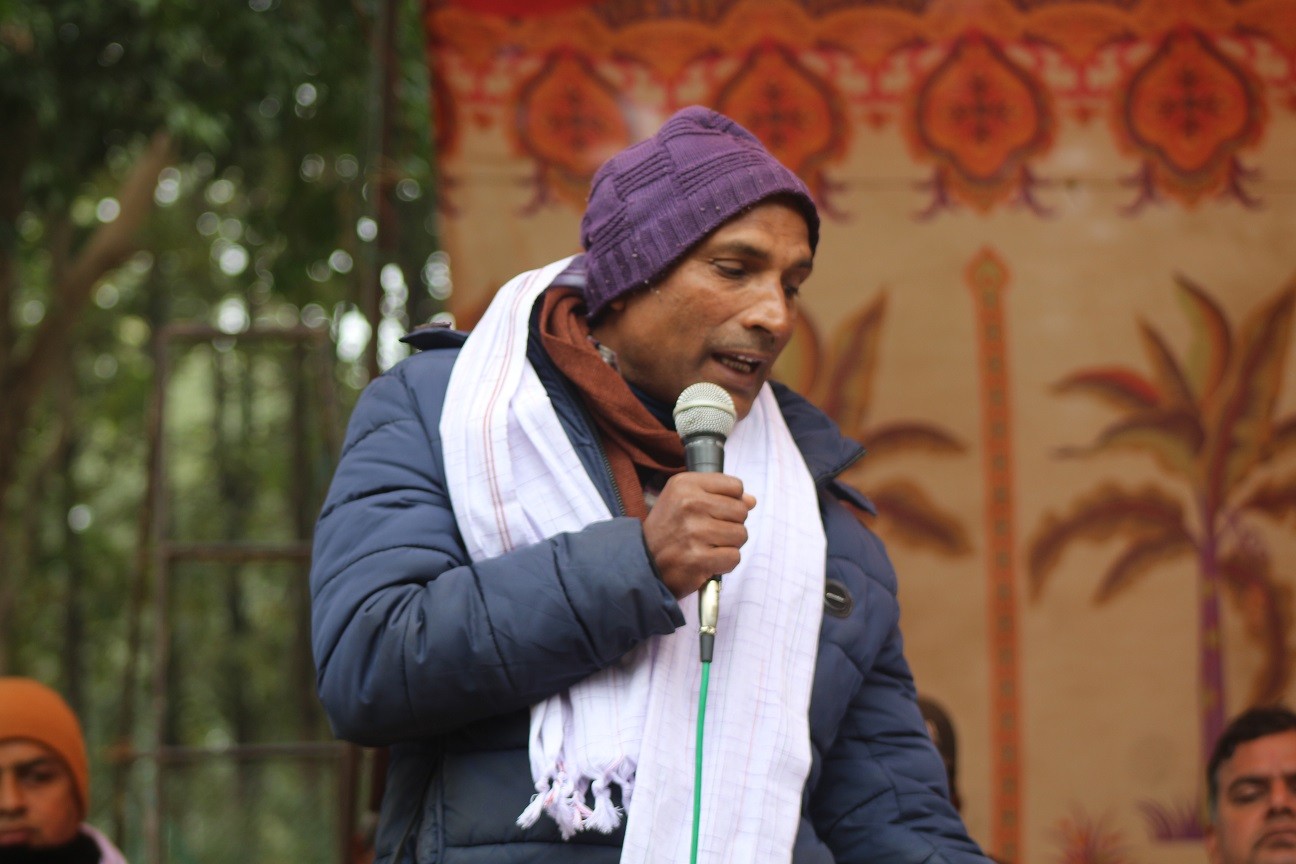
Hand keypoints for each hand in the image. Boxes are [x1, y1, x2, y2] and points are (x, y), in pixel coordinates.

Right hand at [642, 472, 755, 599]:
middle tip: (710, 533)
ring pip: (741, 535)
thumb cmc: (667, 530)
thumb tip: (751, 501)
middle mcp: (689, 504)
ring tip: (708, 547)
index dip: (731, 501)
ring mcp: (694, 532)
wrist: (643, 562)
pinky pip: (734, 557)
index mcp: (685, 484)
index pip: (735, 486)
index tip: (715, 512)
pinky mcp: (698, 558)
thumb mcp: (683, 500)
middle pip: (741, 511)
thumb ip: (718, 495)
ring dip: (729, 545)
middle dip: (732, 524)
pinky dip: (724, 563)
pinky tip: (708, 561)